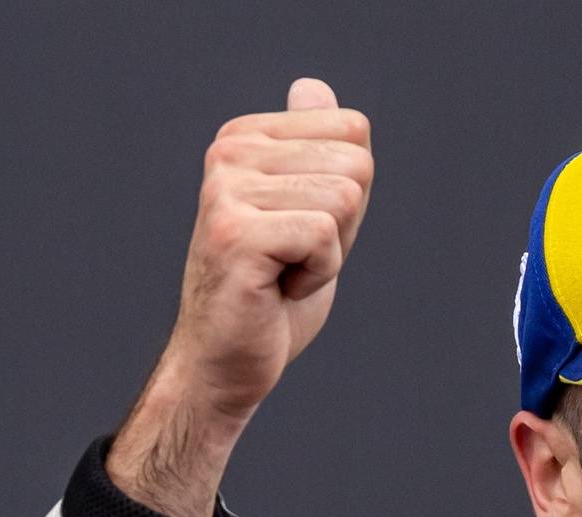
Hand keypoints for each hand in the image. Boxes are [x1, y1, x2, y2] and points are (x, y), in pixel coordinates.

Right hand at [108, 78, 371, 516]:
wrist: (226, 363)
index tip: (303, 231)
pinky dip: (317, 275)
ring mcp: (227, 190)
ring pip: (344, 199)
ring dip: (330, 253)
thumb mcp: (304, 211)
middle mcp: (229, 151)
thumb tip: (314, 86)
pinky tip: (277, 290)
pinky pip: (325, 236)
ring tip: (281, 274)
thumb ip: (316, 154)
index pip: (353, 132)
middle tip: (292, 259)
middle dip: (343, 226)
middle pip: (356, 163)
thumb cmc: (270, 295)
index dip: (348, 195)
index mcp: (244, 137)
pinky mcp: (236, 232)